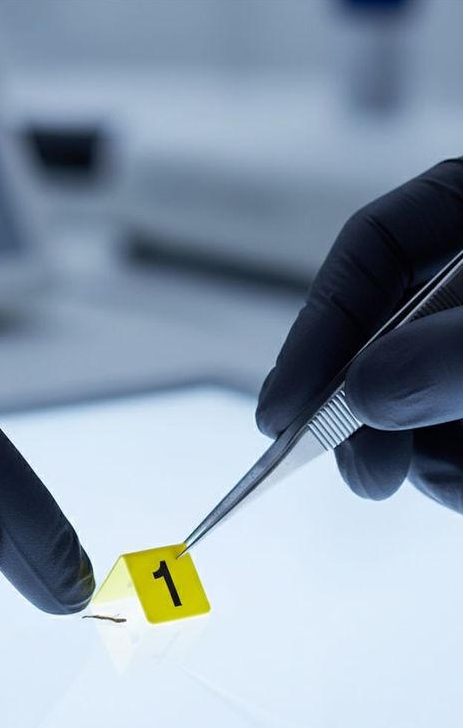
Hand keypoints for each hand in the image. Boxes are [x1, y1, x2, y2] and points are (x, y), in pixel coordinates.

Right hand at [256, 158, 462, 512]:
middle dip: (367, 415)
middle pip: (384, 337)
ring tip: (458, 478)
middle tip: (364, 476)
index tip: (282, 409)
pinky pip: (453, 439)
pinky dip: (456, 472)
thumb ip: (460, 348)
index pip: (373, 248)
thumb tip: (369, 392)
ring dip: (424, 455)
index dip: (320, 327)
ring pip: (417, 399)